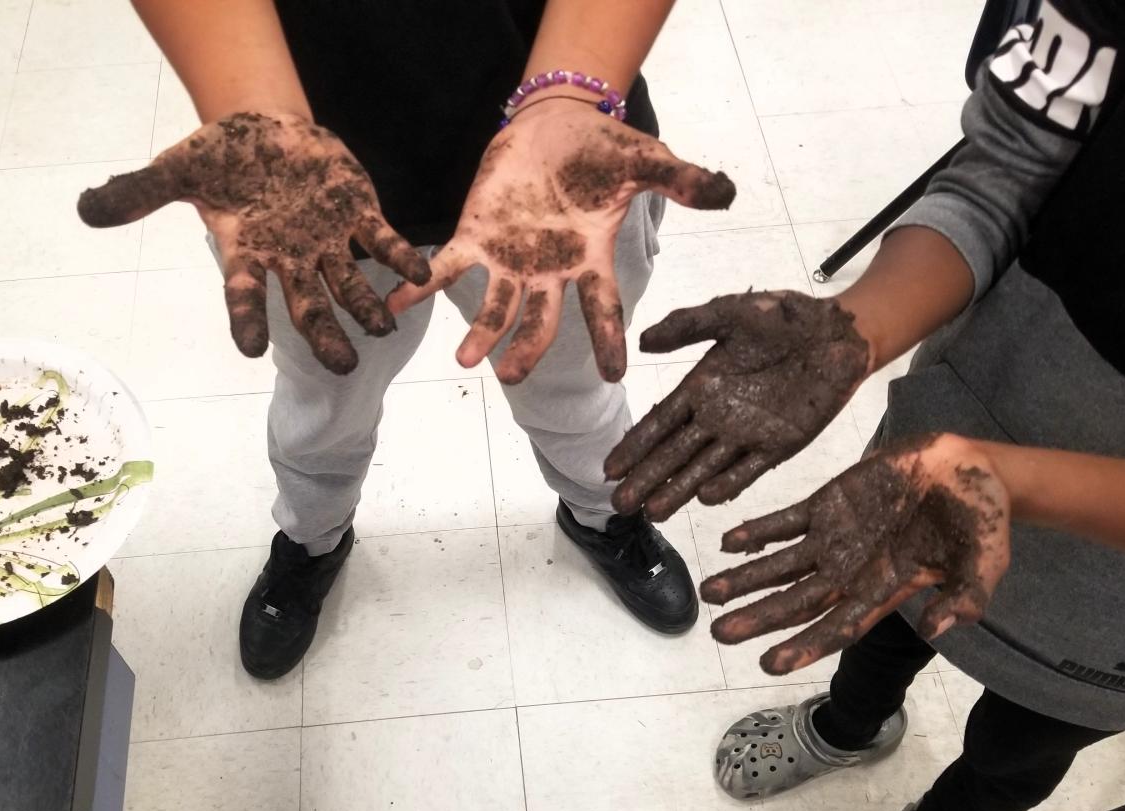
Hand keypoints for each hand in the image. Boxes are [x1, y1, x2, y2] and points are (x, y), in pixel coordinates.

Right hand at [78, 112, 429, 372]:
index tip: (248, 349)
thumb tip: (86, 210)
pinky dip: (399, 257)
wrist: (264, 128)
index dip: (246, 322)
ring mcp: (328, 243)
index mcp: (248, 255)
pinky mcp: (358, 215)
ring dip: (368, 307)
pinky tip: (419, 273)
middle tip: (344, 366)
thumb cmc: (221, 158)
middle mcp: (291, 260)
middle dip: (326, 336)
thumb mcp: (176, 170)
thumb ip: (137, 194)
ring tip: (383, 328)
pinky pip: (383, 241)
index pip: (244, 298)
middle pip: (309, 309)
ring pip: (351, 285)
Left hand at [387, 101, 734, 383]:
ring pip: (495, 308)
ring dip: (480, 333)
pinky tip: (397, 307)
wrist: (557, 121)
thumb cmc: (603, 149)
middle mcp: (549, 272)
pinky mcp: (475, 237)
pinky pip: (447, 270)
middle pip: (540, 323)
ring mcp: (510, 260)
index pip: (602, 310)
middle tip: (509, 374)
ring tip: (465, 359)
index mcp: (589, 262)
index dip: (607, 342)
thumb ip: (681, 179)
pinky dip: (421, 289)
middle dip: (526, 350)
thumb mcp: (645, 161)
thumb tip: (726, 193)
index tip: (614, 375)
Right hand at [605, 290, 870, 520]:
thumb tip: (641, 342)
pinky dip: (728, 484)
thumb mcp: (730, 313)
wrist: (840, 331)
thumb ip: (687, 326)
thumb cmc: (786, 318)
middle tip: (621, 504)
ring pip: (704, 468)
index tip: (609, 469)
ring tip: (652, 512)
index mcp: (702, 387)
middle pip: (674, 454)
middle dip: (647, 478)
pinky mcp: (780, 445)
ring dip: (679, 490)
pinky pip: (749, 469)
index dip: (635, 446)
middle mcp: (718, 417)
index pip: (660, 422)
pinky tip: (705, 498)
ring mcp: (748, 434)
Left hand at [701, 434, 1011, 674]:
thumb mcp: (987, 562)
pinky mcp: (828, 503)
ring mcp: (834, 538)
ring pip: (780, 565)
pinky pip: (784, 522)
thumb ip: (965, 598)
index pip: (836, 627)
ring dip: (745, 578)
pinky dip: (757, 532)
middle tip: (718, 632)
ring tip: (709, 592)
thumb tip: (935, 629)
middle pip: (794, 603)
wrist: (970, 467)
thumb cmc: (982, 519)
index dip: (802, 646)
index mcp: (883, 591)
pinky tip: (727, 542)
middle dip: (757, 618)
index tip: (768, 664)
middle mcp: (849, 571)